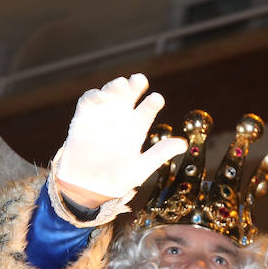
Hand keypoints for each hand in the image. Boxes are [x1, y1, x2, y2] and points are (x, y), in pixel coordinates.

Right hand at [53, 75, 186, 207]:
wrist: (86, 188)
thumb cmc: (116, 180)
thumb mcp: (140, 168)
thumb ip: (159, 154)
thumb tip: (184, 144)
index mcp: (137, 128)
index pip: (148, 110)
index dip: (153, 102)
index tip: (157, 99)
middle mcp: (121, 118)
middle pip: (130, 95)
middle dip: (135, 85)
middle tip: (139, 80)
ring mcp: (102, 116)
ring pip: (111, 94)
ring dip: (115, 86)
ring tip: (121, 84)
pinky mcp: (83, 118)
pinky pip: (88, 102)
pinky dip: (94, 95)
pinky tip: (100, 96)